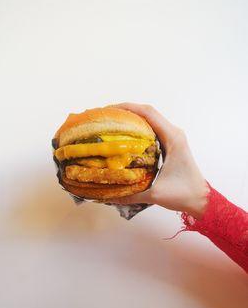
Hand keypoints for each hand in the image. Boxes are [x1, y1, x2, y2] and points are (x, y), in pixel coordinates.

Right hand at [108, 103, 208, 218]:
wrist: (201, 200)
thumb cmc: (184, 194)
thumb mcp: (155, 194)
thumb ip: (130, 194)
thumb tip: (105, 196)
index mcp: (173, 138)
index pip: (148, 113)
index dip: (127, 108)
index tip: (109, 110)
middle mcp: (174, 134)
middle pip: (147, 113)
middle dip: (126, 112)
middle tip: (106, 117)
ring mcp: (173, 138)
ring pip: (149, 121)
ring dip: (131, 119)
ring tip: (112, 124)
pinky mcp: (170, 145)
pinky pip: (152, 130)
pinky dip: (137, 130)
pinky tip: (124, 137)